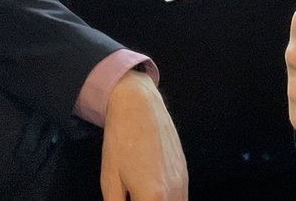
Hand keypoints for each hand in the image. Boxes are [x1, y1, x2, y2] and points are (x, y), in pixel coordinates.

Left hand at [100, 69, 187, 200]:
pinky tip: (153, 193)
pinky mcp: (184, 170)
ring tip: (142, 195)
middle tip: (133, 197)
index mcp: (153, 197)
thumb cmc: (120, 141)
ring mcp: (183, 180)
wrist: (138, 105)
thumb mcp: (111, 181)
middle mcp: (174, 192)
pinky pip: (182, 198)